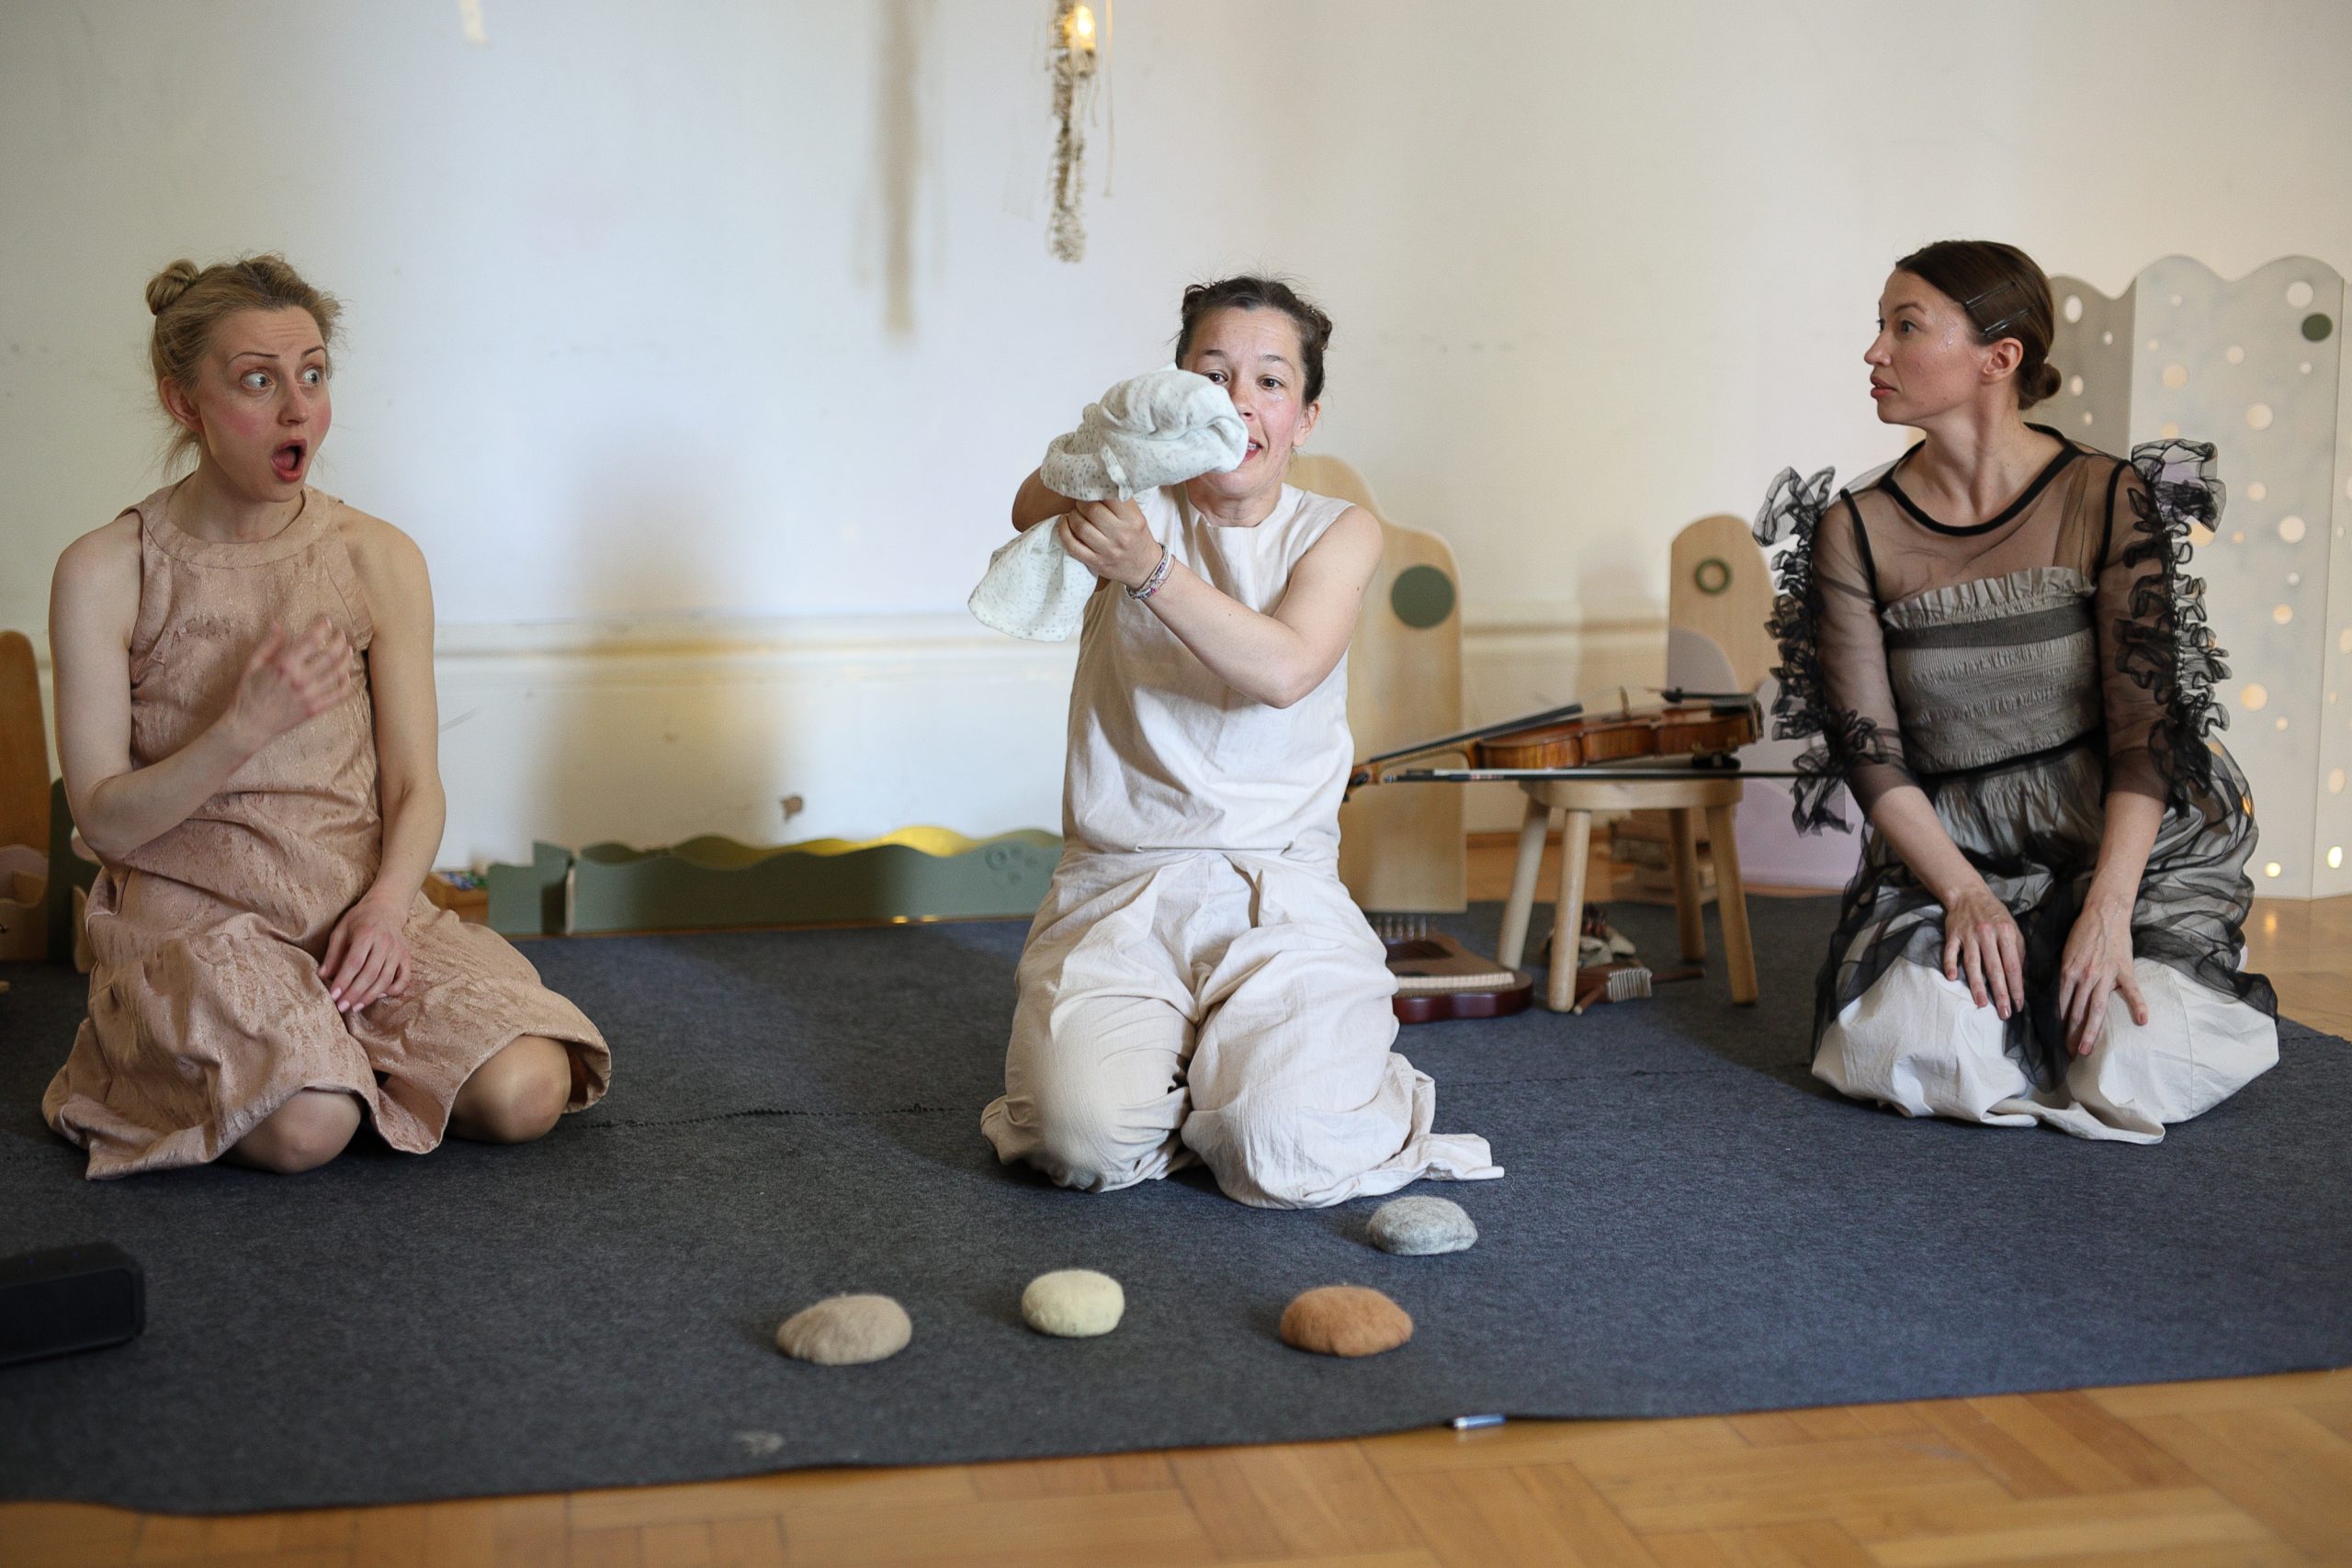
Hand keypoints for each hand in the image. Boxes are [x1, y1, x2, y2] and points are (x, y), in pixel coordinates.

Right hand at [226, 616, 353, 753]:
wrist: (249, 725)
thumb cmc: (248, 694)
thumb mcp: (253, 665)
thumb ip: (268, 644)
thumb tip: (278, 624)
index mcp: (285, 665)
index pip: (311, 640)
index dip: (322, 627)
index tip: (326, 620)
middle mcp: (301, 679)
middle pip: (331, 655)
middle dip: (339, 641)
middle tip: (341, 634)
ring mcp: (310, 696)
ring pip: (339, 674)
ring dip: (347, 659)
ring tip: (348, 650)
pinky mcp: (315, 710)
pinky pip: (338, 696)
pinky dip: (347, 684)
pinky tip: (347, 676)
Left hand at [321, 895, 411, 1013]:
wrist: (386, 907)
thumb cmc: (359, 920)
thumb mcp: (341, 930)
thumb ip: (332, 953)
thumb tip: (322, 975)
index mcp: (367, 934)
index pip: (354, 962)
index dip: (343, 981)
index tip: (333, 995)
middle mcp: (385, 943)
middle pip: (370, 974)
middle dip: (354, 993)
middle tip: (341, 1007)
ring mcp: (398, 951)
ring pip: (385, 979)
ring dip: (369, 996)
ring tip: (355, 1007)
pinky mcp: (406, 957)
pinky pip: (404, 979)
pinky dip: (393, 990)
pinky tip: (379, 996)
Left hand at [1058, 499, 1161, 589]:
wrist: (1144, 567)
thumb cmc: (1137, 536)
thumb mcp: (1137, 516)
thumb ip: (1120, 501)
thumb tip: (1096, 482)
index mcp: (1132, 520)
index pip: (1110, 498)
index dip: (1096, 490)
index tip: (1092, 489)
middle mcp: (1121, 536)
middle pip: (1092, 511)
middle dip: (1082, 503)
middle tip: (1082, 502)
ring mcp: (1107, 551)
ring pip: (1080, 527)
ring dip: (1073, 516)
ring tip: (1075, 513)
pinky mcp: (1096, 562)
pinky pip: (1073, 546)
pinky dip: (1064, 531)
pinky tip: (1064, 523)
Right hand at [1940, 881, 2024, 1019]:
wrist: (1969, 894)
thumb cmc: (1994, 915)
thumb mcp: (2012, 928)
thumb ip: (2017, 950)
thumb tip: (2021, 977)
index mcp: (2006, 933)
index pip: (2013, 965)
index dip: (2016, 987)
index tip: (2018, 1005)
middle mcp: (1987, 934)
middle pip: (1994, 968)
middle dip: (2000, 993)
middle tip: (2003, 1013)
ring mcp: (1968, 935)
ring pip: (1972, 963)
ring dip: (1976, 985)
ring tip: (1981, 1004)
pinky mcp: (1952, 934)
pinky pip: (1950, 951)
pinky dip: (1949, 964)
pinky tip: (1951, 978)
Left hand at [2057, 892, 2148, 1055]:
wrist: (2105, 913)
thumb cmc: (2082, 933)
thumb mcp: (2064, 954)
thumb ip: (2064, 976)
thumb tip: (2058, 997)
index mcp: (2068, 973)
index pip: (2061, 1005)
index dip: (2058, 1025)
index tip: (2056, 1041)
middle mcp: (2085, 977)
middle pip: (2077, 1012)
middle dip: (2071, 1035)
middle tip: (2069, 1053)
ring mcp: (2105, 975)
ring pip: (2096, 1008)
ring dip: (2090, 1031)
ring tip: (2086, 1049)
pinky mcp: (2123, 971)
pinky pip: (2132, 991)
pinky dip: (2138, 1005)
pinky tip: (2142, 1021)